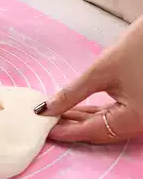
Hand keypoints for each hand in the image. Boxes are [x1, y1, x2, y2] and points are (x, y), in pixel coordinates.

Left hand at [34, 16, 142, 143]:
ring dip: (80, 120)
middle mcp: (141, 124)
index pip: (92, 131)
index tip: (45, 130)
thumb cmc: (139, 47)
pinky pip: (113, 117)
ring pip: (105, 125)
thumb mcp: (100, 72)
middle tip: (46, 123)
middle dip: (71, 126)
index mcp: (135, 119)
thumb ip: (71, 93)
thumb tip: (47, 109)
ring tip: (55, 115)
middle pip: (99, 132)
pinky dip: (94, 114)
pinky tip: (74, 110)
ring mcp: (142, 118)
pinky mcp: (140, 108)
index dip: (66, 131)